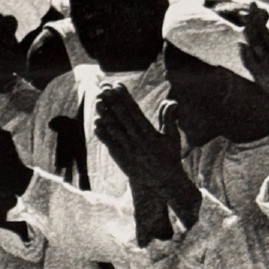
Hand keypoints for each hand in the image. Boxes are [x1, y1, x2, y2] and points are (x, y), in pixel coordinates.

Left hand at [95, 90, 199, 225]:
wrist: (163, 183)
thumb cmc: (169, 158)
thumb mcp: (172, 137)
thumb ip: (169, 119)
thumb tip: (171, 101)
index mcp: (150, 133)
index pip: (135, 111)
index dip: (125, 98)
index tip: (118, 85)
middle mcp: (138, 140)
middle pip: (122, 117)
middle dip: (113, 102)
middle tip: (103, 88)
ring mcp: (128, 150)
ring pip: (114, 129)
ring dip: (105, 115)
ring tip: (97, 102)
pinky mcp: (122, 159)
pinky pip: (110, 144)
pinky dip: (103, 134)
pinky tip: (95, 123)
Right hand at [240, 0, 268, 122]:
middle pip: (264, 33)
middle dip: (258, 18)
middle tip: (251, 2)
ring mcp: (266, 65)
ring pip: (255, 45)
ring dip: (249, 32)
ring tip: (244, 19)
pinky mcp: (261, 77)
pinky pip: (251, 64)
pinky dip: (246, 55)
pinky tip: (242, 45)